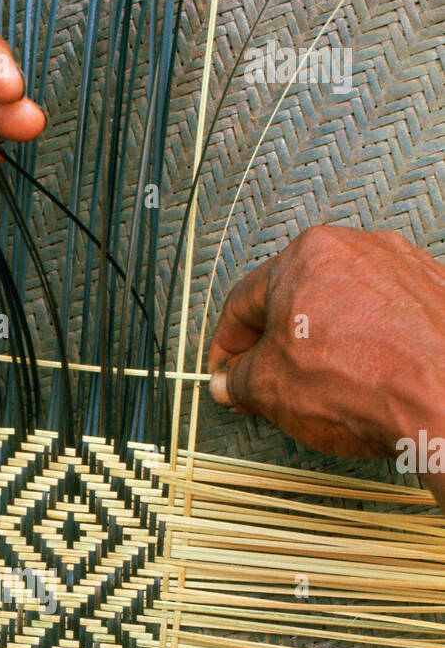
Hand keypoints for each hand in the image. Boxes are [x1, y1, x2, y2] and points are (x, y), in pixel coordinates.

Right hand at [207, 226, 444, 468]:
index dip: (226, 346)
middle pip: (296, 298)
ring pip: (343, 306)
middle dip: (275, 344)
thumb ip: (239, 379)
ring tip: (316, 386)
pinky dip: (366, 344)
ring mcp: (402, 267)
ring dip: (321, 343)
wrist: (442, 398)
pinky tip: (362, 377)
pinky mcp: (435, 293)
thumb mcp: (269, 388)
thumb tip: (231, 381)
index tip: (225, 374)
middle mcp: (356, 249)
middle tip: (263, 384)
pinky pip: (384, 318)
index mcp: (306, 256)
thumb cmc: (361, 383)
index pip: (245, 301)